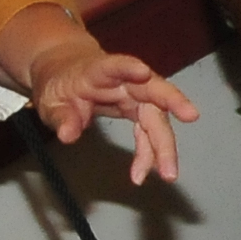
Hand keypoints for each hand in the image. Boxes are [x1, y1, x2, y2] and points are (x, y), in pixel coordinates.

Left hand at [0, 8, 201, 185]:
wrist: (68, 74)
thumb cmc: (60, 84)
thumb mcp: (49, 101)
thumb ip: (60, 117)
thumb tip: (68, 135)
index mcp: (99, 71)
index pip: (115, 65)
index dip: (128, 67)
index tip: (142, 72)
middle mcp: (125, 81)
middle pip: (152, 88)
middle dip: (173, 100)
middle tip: (191, 115)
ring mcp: (136, 96)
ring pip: (157, 116)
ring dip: (165, 144)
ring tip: (168, 173)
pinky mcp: (139, 111)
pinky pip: (149, 133)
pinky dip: (148, 154)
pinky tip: (141, 174)